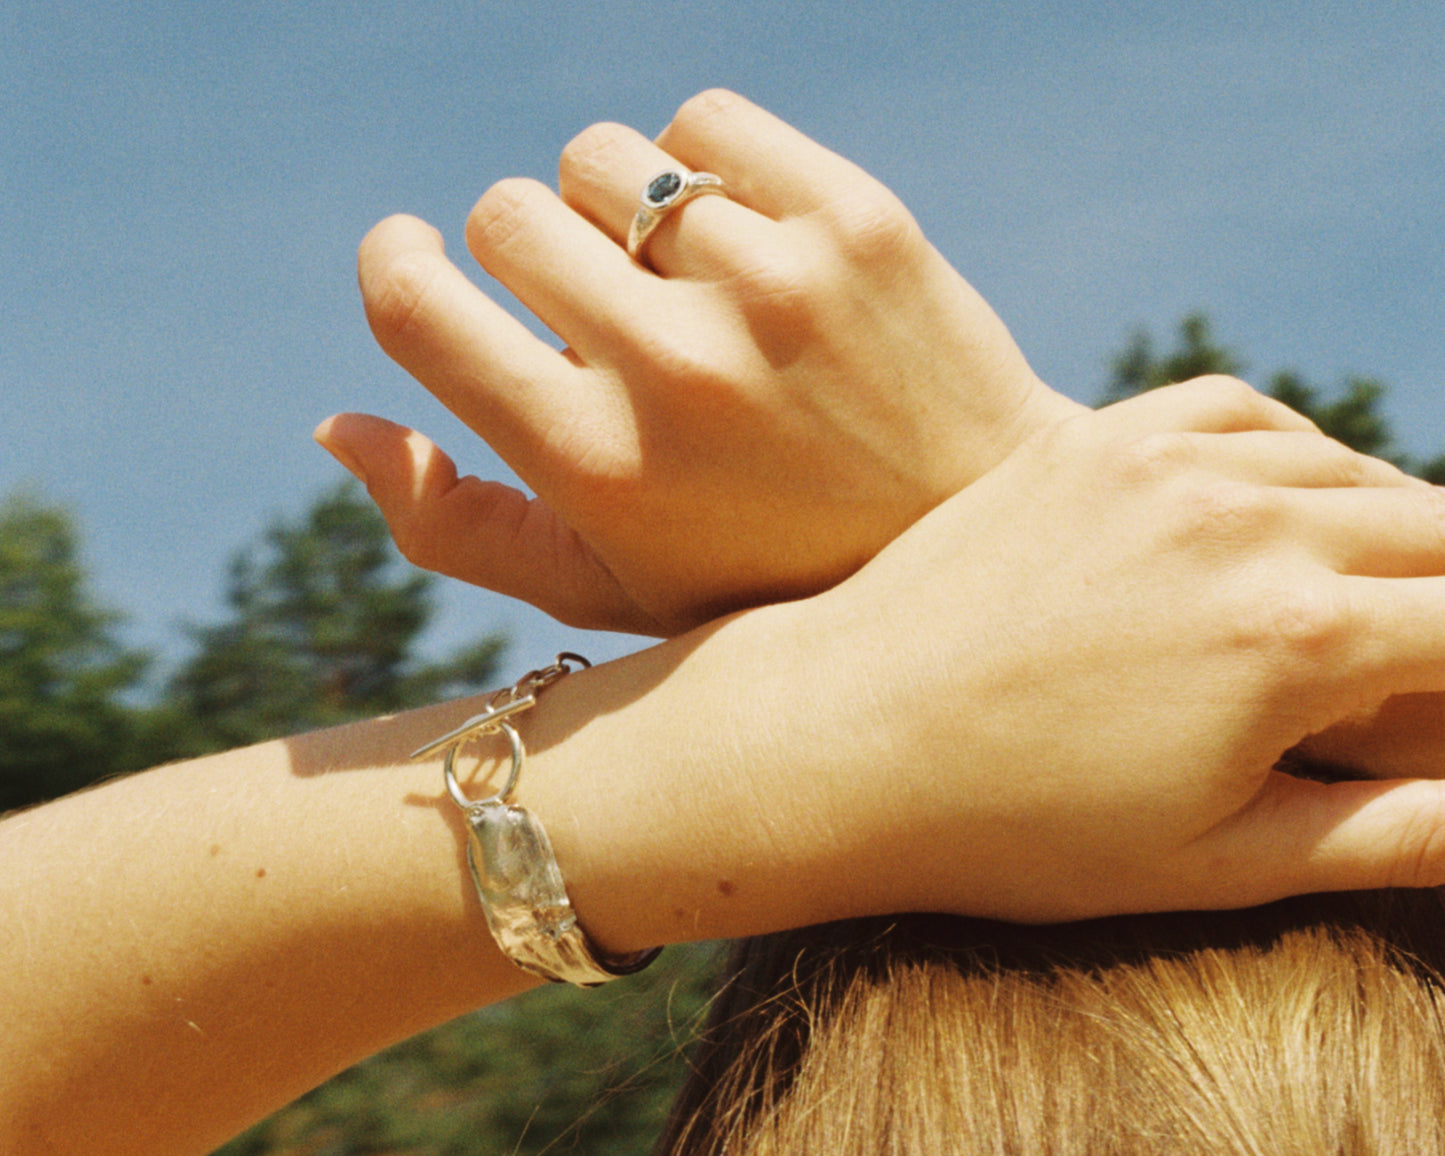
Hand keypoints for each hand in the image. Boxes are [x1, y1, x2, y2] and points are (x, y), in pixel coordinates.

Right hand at [318, 90, 1079, 635]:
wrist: (977, 540)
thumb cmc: (760, 576)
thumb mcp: (605, 592)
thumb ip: (456, 526)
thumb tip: (332, 426)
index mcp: (592, 465)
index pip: (413, 301)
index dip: (395, 265)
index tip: (414, 262)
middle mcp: (672, 366)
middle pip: (504, 212)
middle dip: (524, 255)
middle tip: (593, 311)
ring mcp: (774, 284)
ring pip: (601, 159)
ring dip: (613, 213)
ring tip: (681, 289)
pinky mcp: (860, 221)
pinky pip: (706, 122)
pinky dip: (702, 170)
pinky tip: (742, 243)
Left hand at [748, 378, 1444, 921]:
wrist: (838, 740)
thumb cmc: (1015, 829)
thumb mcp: (1215, 863)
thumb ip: (1390, 836)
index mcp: (1294, 638)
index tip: (1441, 707)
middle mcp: (1240, 522)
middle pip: (1432, 531)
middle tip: (1416, 661)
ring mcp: (1157, 465)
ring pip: (1343, 467)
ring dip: (1386, 525)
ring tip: (1379, 592)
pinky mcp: (1088, 442)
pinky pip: (1237, 410)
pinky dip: (1289, 450)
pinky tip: (1287, 497)